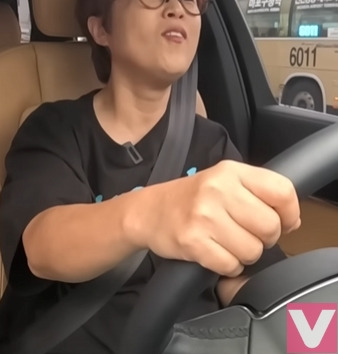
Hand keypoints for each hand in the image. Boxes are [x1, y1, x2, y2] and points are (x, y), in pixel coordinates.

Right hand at [136, 160, 300, 276]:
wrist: (145, 212)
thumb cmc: (189, 199)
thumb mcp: (223, 181)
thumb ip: (259, 193)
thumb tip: (291, 221)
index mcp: (230, 172)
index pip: (282, 192)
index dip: (289, 213)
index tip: (281, 221)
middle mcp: (217, 190)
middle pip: (270, 227)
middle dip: (262, 238)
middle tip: (243, 233)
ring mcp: (203, 216)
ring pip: (252, 250)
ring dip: (243, 254)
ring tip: (224, 242)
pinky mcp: (192, 241)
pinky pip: (230, 265)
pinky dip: (226, 265)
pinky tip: (213, 251)